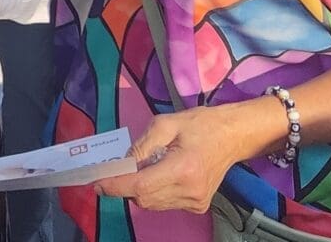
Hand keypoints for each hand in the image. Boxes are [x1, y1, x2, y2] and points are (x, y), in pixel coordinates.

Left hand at [95, 101, 278, 213]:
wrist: (234, 136)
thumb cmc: (201, 124)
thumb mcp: (166, 124)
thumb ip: (141, 145)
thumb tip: (122, 164)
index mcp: (182, 169)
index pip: (140, 186)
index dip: (115, 186)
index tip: (96, 182)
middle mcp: (189, 191)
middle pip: (143, 198)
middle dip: (124, 186)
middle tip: (114, 170)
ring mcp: (195, 202)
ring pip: (152, 204)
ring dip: (138, 189)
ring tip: (141, 168)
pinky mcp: (197, 206)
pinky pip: (164, 203)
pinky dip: (153, 192)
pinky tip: (159, 174)